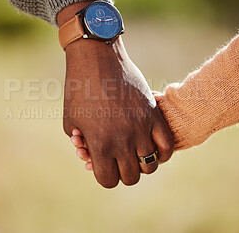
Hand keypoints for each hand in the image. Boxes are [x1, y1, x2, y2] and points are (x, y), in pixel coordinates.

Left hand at [58, 2, 173, 187]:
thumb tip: (91, 156)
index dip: (104, 175)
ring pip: (150, 165)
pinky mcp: (153, 115)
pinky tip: (153, 148)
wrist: (98, 58)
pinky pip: (167, 146)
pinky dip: (162, 153)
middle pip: (131, 177)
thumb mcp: (71, 120)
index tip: (102, 165)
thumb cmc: (79, 89)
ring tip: (135, 152)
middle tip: (117, 158)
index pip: (107, 180)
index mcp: (99, 144)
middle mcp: (123, 140)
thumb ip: (82, 144)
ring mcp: (141, 128)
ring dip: (142, 164)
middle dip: (122, 172)